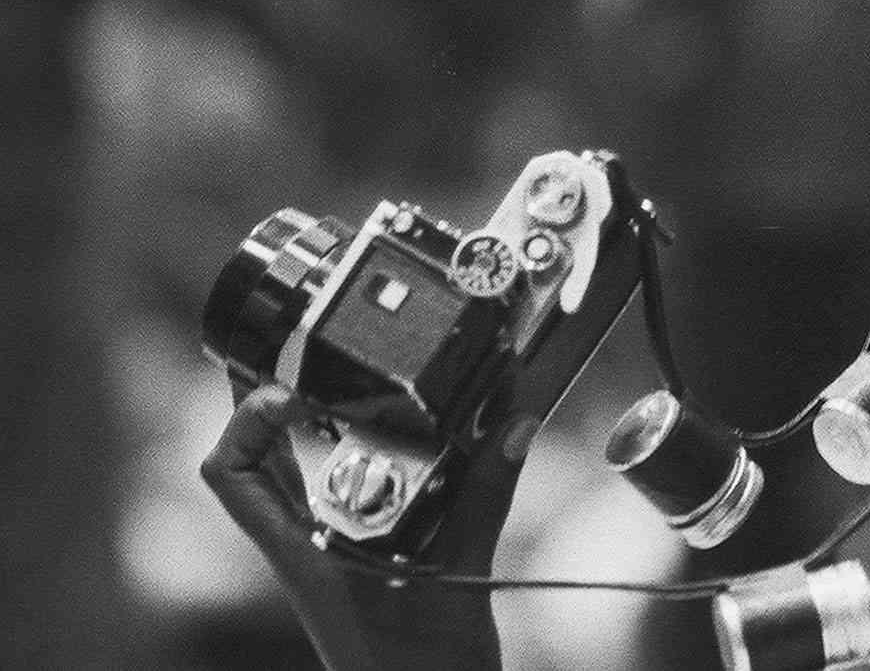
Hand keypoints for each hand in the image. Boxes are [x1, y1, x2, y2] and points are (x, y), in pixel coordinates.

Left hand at [202, 385, 527, 670]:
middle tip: (319, 355)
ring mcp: (333, 555)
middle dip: (278, 402)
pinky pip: (352, 496)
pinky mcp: (367, 562)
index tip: (292, 390)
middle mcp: (307, 548)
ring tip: (360, 379)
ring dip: (321, 427)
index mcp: (303, 552)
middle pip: (259, 461)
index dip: (245, 420)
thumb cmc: (421, 670)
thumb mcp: (457, 578)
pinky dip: (372, 458)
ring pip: (304, 476)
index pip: (231, 475)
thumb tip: (512, 423)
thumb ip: (484, 498)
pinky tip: (413, 438)